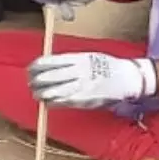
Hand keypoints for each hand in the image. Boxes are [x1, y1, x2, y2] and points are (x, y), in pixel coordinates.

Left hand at [27, 53, 152, 107]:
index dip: (38, 66)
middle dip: (37, 80)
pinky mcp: (85, 99)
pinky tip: (48, 102)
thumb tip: (52, 65)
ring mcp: (82, 86)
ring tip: (36, 93)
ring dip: (43, 93)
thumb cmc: (107, 66)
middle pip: (51, 77)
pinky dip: (53, 102)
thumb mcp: (89, 57)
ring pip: (55, 91)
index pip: (52, 61)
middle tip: (31, 82)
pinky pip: (65, 102)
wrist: (127, 78)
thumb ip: (72, 61)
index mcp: (79, 59)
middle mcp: (79, 72)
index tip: (31, 68)